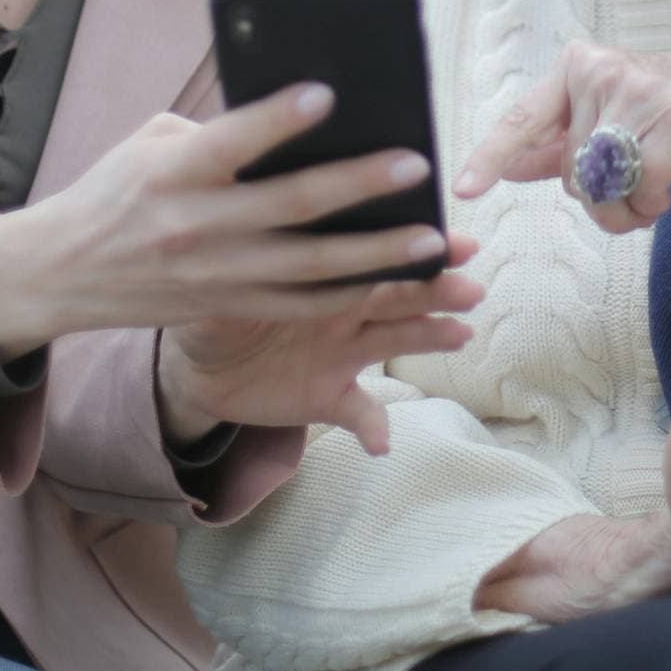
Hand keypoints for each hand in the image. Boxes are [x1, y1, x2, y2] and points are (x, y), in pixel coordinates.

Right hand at [0, 83, 472, 354]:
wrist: (62, 273)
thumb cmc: (116, 189)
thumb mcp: (152, 143)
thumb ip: (218, 132)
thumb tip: (293, 121)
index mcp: (173, 171)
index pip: (231, 141)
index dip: (278, 119)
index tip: (328, 93)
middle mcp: (196, 225)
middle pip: (290, 206)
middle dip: (359, 186)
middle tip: (416, 164)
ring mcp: (216, 275)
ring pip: (311, 267)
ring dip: (377, 254)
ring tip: (431, 237)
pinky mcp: (227, 307)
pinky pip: (300, 304)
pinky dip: (350, 293)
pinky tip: (393, 278)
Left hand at [157, 233, 484, 454]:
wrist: (199, 362)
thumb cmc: (214, 301)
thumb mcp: (221, 274)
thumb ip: (240, 257)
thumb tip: (243, 227)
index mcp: (323, 270)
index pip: (374, 252)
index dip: (413, 246)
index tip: (451, 240)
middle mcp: (345, 308)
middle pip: (399, 294)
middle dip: (437, 288)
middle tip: (471, 286)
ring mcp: (342, 353)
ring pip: (395, 341)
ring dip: (429, 338)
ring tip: (460, 334)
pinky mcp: (329, 396)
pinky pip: (359, 412)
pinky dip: (373, 427)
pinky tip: (382, 442)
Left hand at [453, 41, 670, 239]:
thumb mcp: (611, 126)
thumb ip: (558, 144)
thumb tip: (506, 164)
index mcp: (577, 67)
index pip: (523, 119)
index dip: (490, 156)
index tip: (463, 189)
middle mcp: (601, 69)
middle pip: (570, 171)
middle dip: (600, 196)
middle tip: (633, 183)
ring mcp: (638, 89)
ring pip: (602, 185)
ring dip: (628, 207)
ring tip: (654, 186)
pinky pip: (641, 190)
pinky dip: (654, 205)